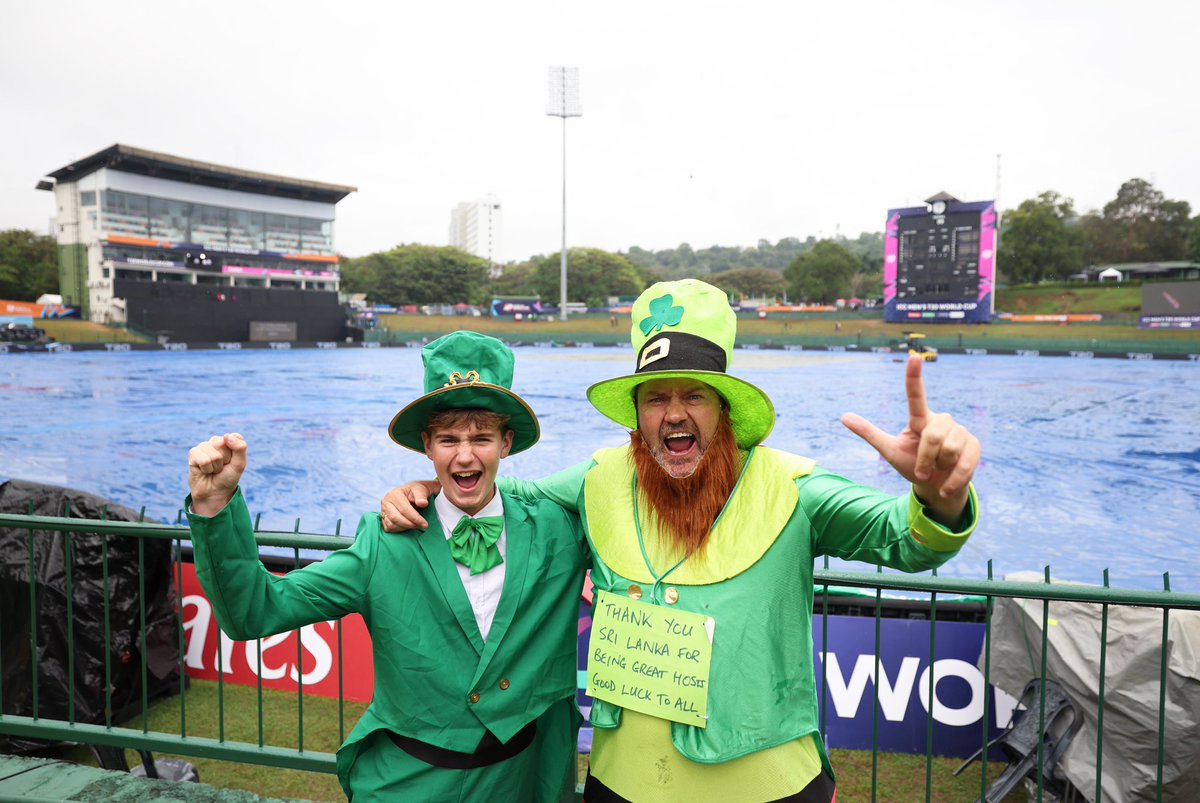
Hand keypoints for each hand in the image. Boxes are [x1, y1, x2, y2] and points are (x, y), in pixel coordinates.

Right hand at [187, 433, 246, 516]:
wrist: (215, 492)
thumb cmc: (227, 477)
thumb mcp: (239, 464)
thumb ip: (240, 448)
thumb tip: (226, 435)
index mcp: (229, 441)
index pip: (235, 437)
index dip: (235, 454)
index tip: (232, 461)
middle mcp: (216, 441)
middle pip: (222, 444)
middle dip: (224, 460)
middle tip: (221, 467)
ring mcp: (204, 446)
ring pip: (213, 455)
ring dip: (215, 467)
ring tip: (213, 470)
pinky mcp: (193, 453)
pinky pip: (203, 460)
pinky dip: (207, 469)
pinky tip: (204, 471)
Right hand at [380, 480, 440, 531]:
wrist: (411, 493)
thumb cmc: (416, 491)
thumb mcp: (421, 489)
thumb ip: (422, 496)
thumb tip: (423, 503)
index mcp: (394, 494)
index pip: (404, 509)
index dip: (415, 518)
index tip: (425, 524)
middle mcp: (386, 502)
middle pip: (396, 518)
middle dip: (410, 524)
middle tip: (421, 526)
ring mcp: (383, 510)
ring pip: (391, 525)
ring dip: (405, 528)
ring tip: (415, 525)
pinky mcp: (383, 517)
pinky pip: (389, 528)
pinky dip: (399, 529)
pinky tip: (408, 526)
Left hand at [840, 354, 978, 523]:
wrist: (936, 488)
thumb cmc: (912, 465)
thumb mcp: (889, 450)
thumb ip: (869, 433)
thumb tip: (843, 416)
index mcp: (920, 419)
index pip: (916, 396)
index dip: (914, 377)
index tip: (913, 357)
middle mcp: (942, 420)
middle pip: (932, 437)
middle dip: (924, 459)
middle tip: (921, 470)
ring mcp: (961, 432)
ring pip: (948, 450)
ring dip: (937, 468)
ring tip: (937, 470)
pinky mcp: (974, 447)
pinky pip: (963, 465)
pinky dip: (951, 481)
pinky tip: (946, 486)